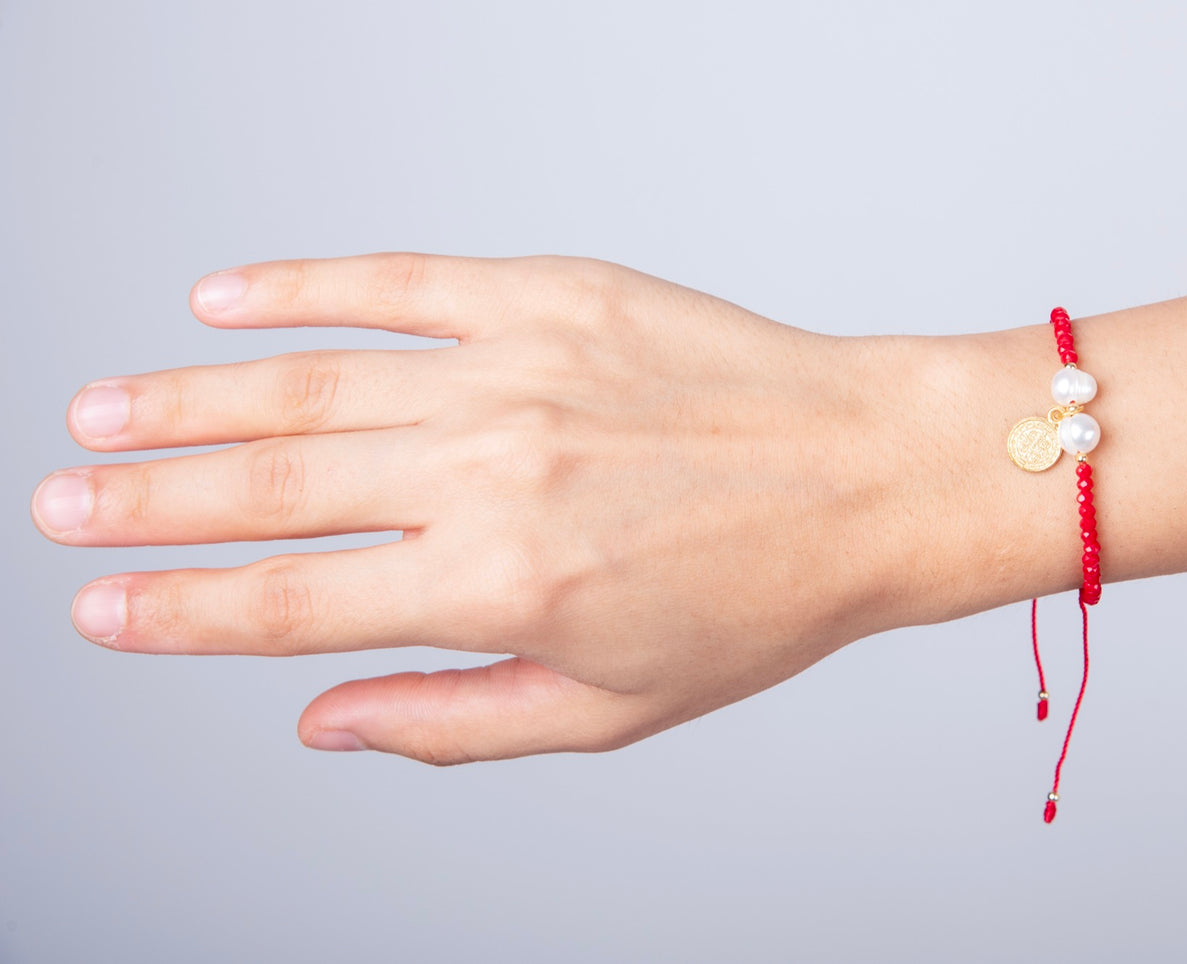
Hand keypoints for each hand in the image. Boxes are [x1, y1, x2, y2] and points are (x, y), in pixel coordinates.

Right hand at [31, 254, 961, 763]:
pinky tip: (227, 298)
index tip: (104, 609)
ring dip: (192, 399)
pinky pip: (398, 281)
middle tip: (64, 506)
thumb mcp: (611, 710)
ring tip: (107, 411)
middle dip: (148, 503)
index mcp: (500, 587)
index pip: (292, 603)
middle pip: (274, 488)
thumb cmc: (759, 600)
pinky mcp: (553, 295)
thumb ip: (452, 720)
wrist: (869, 477)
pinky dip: (302, 289)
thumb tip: (323, 719)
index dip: (181, 611)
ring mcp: (518, 371)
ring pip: (312, 384)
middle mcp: (492, 473)